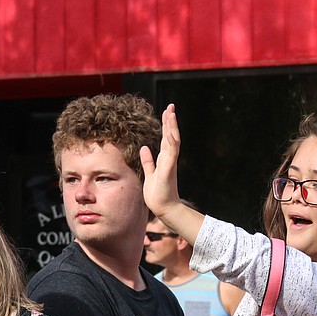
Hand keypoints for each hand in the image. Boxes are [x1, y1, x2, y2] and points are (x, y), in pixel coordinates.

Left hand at [140, 104, 205, 245]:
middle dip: (170, 121)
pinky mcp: (169, 170)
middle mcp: (169, 159)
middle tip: (171, 106)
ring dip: (172, 127)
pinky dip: (171, 143)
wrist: (165, 209)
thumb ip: (148, 161)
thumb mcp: (150, 174)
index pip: (166, 139)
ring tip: (171, 113)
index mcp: (164, 160)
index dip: (166, 125)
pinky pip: (171, 154)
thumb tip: (144, 148)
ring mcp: (170, 164)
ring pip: (172, 141)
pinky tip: (170, 133)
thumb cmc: (158, 195)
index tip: (166, 112)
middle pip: (170, 136)